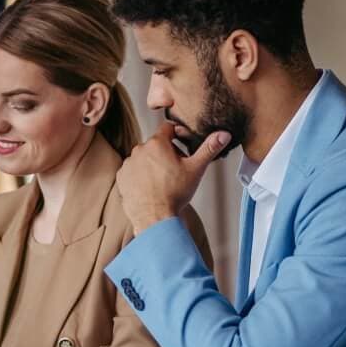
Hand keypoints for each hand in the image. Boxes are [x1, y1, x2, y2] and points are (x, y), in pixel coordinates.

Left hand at [116, 123, 231, 229]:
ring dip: (152, 164)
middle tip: (176, 170)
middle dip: (165, 153)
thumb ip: (209, 149)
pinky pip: (133, 170)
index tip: (182, 146)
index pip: (168, 128)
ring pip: (144, 157)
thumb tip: (223, 134)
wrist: (155, 218)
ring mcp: (129, 163)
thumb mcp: (196, 169)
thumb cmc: (174, 194)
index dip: (177, 136)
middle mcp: (139, 149)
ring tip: (162, 181)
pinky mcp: (122, 177)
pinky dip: (140, 176)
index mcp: (157, 143)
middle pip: (156, 144)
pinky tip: (150, 187)